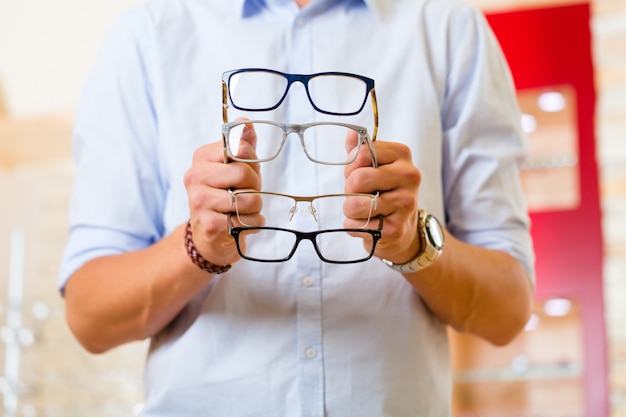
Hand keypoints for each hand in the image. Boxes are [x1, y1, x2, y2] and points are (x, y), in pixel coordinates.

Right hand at [183, 121, 262, 265]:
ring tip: (243, 211)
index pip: (240, 148)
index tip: (245, 173)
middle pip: (244, 173)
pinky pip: (248, 220)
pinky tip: (241, 224)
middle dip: (255, 186)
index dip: (252, 162)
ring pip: (249, 199)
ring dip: (255, 208)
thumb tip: (246, 123)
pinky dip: (253, 223)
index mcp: (202, 157)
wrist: (208, 236)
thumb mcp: (235, 168)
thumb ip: (242, 145)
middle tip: (247, 194)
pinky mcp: (208, 225)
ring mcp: (199, 201)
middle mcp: (195, 177)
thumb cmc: (225, 196)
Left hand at [343, 130, 421, 263]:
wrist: (402, 229)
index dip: (351, 166)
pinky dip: (355, 227)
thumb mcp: (373, 167)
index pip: (362, 153)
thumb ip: (361, 149)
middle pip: (358, 178)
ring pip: (355, 204)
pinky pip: (358, 225)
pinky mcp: (397, 228)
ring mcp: (406, 202)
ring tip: (362, 211)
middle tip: (359, 195)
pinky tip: (369, 224)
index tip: (357, 173)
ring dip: (350, 211)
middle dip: (349, 189)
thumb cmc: (382, 192)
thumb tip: (351, 132)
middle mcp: (409, 175)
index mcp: (402, 154)